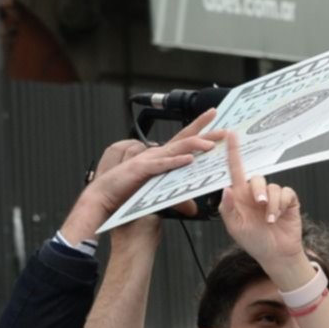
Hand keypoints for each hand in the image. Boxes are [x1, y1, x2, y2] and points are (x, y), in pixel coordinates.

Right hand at [61, 109, 223, 243]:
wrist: (104, 197)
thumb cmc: (127, 193)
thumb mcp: (159, 196)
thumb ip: (178, 200)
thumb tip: (193, 209)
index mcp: (161, 157)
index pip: (184, 139)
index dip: (199, 128)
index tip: (215, 119)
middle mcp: (157, 155)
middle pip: (185, 140)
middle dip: (205, 132)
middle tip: (224, 129)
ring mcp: (149, 160)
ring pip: (176, 149)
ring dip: (194, 145)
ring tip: (211, 144)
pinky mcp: (141, 170)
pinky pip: (162, 165)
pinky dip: (175, 162)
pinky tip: (189, 160)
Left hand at [217, 131, 310, 286]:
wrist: (276, 254)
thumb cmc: (254, 242)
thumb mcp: (235, 228)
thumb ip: (227, 208)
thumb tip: (226, 188)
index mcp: (240, 197)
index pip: (235, 170)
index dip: (232, 152)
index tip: (230, 135)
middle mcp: (256, 194)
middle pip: (257, 178)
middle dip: (259, 190)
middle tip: (258, 204)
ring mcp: (272, 197)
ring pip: (273, 187)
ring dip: (271, 204)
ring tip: (269, 220)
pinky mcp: (288, 201)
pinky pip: (286, 193)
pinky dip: (282, 205)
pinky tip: (279, 217)